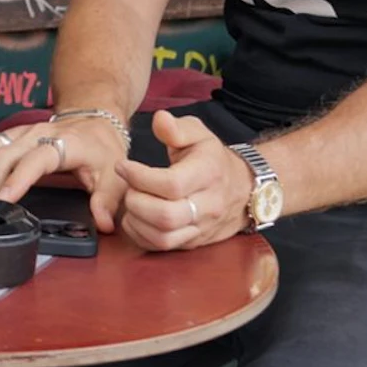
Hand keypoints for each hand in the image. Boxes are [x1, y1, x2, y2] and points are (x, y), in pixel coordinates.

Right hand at [0, 113, 130, 231]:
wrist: (94, 122)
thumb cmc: (101, 150)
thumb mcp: (115, 176)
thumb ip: (107, 201)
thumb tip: (103, 224)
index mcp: (63, 144)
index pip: (34, 161)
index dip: (17, 180)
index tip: (3, 200)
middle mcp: (37, 134)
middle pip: (2, 155)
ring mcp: (21, 132)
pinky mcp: (10, 134)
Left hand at [116, 110, 251, 250]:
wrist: (243, 188)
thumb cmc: (213, 159)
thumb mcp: (199, 134)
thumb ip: (177, 127)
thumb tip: (160, 119)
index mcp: (208, 174)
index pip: (171, 184)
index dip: (139, 176)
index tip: (122, 166)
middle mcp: (208, 205)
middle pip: (165, 216)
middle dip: (136, 201)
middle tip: (128, 186)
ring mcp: (202, 228)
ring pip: (163, 237)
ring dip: (136, 220)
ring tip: (131, 201)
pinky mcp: (193, 242)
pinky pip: (162, 247)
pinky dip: (140, 235)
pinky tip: (135, 217)